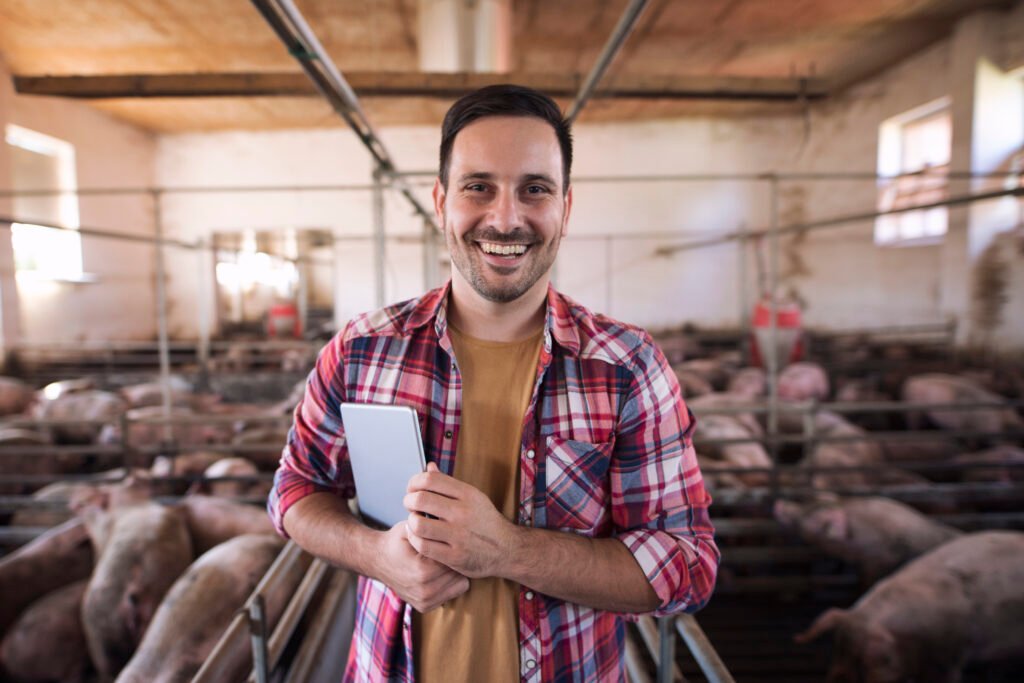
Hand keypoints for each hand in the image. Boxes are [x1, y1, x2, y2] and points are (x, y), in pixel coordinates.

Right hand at [371, 520, 469, 611]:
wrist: (377, 561)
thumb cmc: (397, 542)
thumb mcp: (410, 528)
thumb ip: (429, 526)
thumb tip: (448, 520)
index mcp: (423, 570)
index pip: (455, 557)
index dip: (454, 547)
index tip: (451, 541)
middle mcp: (424, 590)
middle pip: (459, 572)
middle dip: (456, 561)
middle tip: (448, 551)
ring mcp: (424, 601)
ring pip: (460, 585)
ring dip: (454, 574)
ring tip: (443, 562)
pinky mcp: (425, 607)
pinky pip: (452, 594)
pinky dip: (448, 584)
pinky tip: (439, 574)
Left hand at [403, 462, 518, 578]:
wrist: (507, 550)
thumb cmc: (486, 522)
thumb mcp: (473, 497)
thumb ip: (448, 483)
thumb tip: (429, 466)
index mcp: (467, 494)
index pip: (429, 479)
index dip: (414, 483)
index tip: (413, 490)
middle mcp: (463, 512)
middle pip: (420, 499)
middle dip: (408, 501)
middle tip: (411, 506)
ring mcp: (459, 535)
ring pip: (418, 524)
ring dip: (410, 522)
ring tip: (415, 522)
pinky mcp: (454, 556)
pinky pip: (423, 546)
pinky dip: (414, 540)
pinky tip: (419, 537)